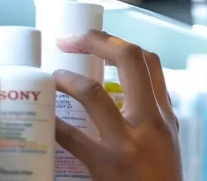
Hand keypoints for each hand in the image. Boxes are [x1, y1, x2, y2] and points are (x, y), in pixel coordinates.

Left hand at [53, 30, 181, 180]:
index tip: (94, 40)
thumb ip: (148, 121)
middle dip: (95, 40)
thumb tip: (112, 98)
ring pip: (94, 93)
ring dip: (66, 79)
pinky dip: (51, 123)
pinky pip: (71, 137)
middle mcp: (152, 121)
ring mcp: (129, 142)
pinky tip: (40, 119)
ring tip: (50, 77)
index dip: (119, 42)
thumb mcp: (166, 146)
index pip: (150, 62)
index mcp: (165, 116)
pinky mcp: (106, 165)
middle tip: (67, 40)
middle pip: (129, 59)